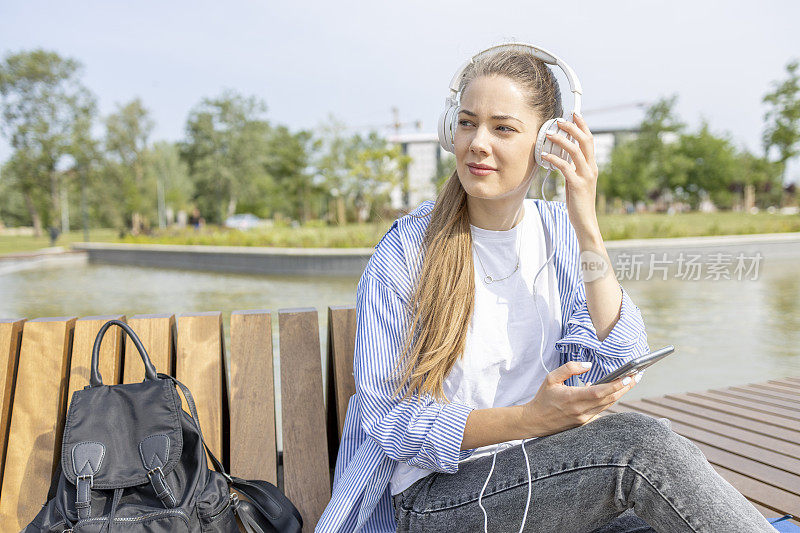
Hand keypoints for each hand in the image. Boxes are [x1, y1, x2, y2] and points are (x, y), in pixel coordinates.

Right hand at [520, 361, 637, 436]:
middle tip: (636, 376)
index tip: (629, 376)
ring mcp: (584, 418)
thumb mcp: (551, 378)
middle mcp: (581, 410)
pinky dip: (609, 400)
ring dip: (620, 394)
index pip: (600, 392)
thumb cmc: (543, 398)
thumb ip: (569, 368)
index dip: (616, 385)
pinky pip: (601, 410)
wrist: (535, 421)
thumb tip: (588, 365)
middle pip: (609, 399)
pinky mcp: (584, 422)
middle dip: (624, 388)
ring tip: (629, 382)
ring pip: (607, 405)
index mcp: (572, 398)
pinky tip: (613, 392)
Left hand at [541, 112, 599, 237]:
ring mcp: (586, 176)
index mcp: (592, 166)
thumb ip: (572, 168)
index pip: (589, 140)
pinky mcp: (578, 185)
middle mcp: (591, 168)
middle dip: (572, 127)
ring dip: (561, 140)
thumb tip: (561, 156)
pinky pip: (565, 167)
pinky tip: (545, 155)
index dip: (583, 126)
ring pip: (575, 151)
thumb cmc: (579, 202)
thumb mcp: (577, 181)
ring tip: (549, 134)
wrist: (585, 221)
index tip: (574, 114)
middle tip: (560, 120)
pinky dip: (554, 158)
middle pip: (585, 141)